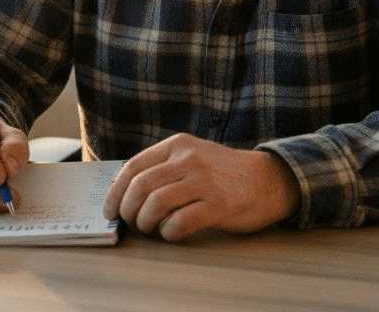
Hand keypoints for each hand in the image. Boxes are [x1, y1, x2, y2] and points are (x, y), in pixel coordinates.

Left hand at [103, 133, 300, 241]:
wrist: (268, 179)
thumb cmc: (223, 173)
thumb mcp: (191, 157)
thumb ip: (162, 168)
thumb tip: (121, 191)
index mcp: (177, 145)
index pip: (133, 167)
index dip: (115, 191)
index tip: (110, 210)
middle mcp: (189, 159)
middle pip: (141, 186)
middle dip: (128, 210)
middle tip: (130, 223)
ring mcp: (205, 181)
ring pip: (156, 204)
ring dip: (146, 223)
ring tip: (152, 228)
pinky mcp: (219, 205)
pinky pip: (180, 222)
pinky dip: (168, 232)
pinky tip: (172, 233)